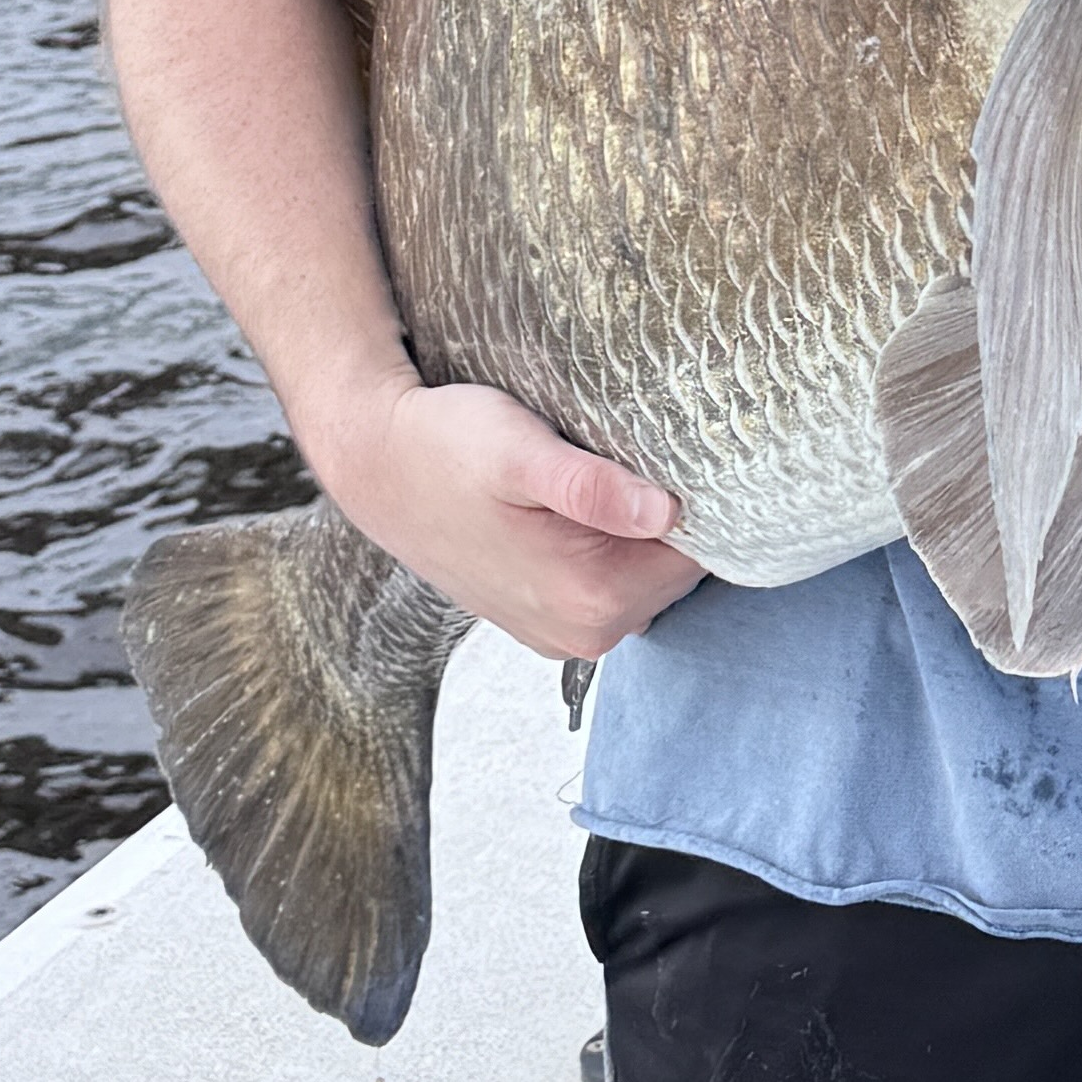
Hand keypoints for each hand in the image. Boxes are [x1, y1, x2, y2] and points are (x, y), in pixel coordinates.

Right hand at [315, 369, 705, 660]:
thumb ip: (592, 488)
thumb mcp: (519, 451)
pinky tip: (576, 510)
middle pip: (679, 571)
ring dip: (637, 534)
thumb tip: (666, 512)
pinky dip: (610, 550)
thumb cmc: (445, 447)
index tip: (672, 453)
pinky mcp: (546, 622)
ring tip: (598, 479)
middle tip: (628, 457)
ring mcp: (564, 634)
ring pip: (648, 578)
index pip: (703, 554)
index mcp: (591, 596)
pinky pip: (613, 587)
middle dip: (668, 518)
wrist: (378, 467)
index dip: (700, 499)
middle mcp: (584, 632)